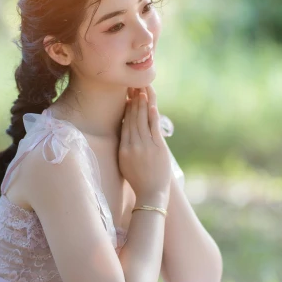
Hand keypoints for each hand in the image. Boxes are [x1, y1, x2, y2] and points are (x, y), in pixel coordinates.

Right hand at [119, 85, 171, 201]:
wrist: (150, 194)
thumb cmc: (138, 179)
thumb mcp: (124, 163)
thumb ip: (124, 147)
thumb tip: (126, 130)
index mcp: (123, 150)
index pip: (124, 124)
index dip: (126, 109)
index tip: (126, 97)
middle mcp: (132, 146)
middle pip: (132, 118)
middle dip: (133, 101)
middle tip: (133, 86)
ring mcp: (145, 146)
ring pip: (142, 120)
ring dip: (142, 104)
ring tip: (141, 91)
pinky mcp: (158, 148)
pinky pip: (153, 127)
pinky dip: (152, 115)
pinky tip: (151, 104)